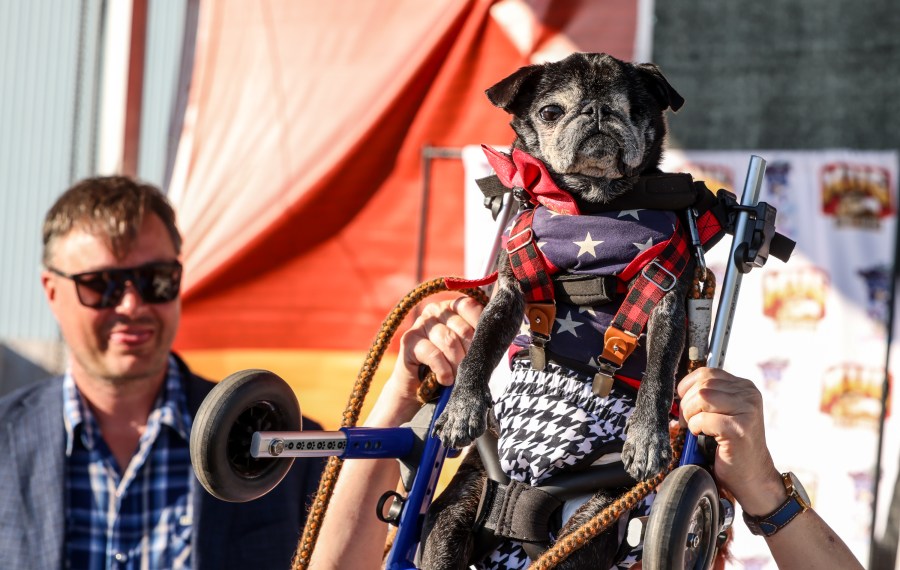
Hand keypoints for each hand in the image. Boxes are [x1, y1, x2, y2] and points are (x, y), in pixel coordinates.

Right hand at [368, 296, 481, 426]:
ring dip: (457, 364)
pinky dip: (443, 370)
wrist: (419, 388)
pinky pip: (433, 353)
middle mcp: (436, 310)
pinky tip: (445, 379)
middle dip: (470, 354)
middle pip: (462, 328)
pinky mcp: (409, 340)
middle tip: (471, 370)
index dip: (480, 328)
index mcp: (453, 308)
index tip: (485, 349)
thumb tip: (498, 335)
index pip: (470, 307)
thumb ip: (479, 339)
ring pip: (448, 341)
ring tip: (458, 377)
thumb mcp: (467, 351)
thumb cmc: (449, 366)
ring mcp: (421, 323)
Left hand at [677, 368, 783, 514]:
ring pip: (702, 397)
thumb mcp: (722, 414)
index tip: (685, 404)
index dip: (688, 387)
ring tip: (695, 429)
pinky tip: (702, 437)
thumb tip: (678, 390)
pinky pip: (704, 419)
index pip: (707, 372)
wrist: (752, 477)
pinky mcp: (739, 428)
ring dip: (691, 416)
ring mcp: (747, 410)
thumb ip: (708, 397)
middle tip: (687, 422)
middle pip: (702, 384)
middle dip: (687, 403)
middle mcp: (749, 395)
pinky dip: (696, 428)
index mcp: (744, 387)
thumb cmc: (732, 446)